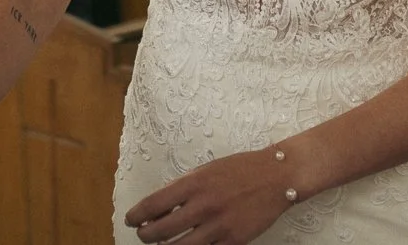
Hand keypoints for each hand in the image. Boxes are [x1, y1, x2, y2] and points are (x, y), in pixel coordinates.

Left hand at [123, 147, 296, 242]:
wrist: (277, 176)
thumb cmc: (240, 169)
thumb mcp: (206, 170)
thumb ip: (184, 188)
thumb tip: (160, 206)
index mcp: (194, 183)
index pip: (153, 204)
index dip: (136, 216)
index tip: (130, 220)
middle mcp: (203, 206)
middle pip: (161, 231)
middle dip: (146, 236)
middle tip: (143, 234)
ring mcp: (218, 227)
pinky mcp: (233, 242)